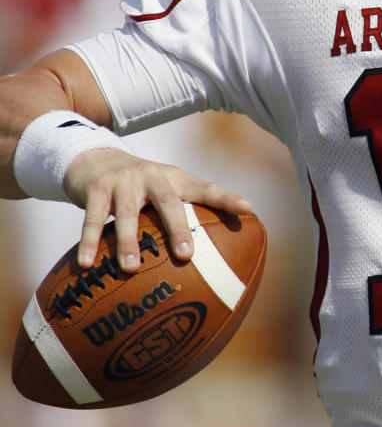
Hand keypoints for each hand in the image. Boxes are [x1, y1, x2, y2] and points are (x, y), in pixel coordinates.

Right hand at [63, 147, 251, 272]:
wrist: (94, 158)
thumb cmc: (139, 184)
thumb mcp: (163, 189)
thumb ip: (181, 213)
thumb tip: (207, 254)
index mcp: (175, 178)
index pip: (205, 188)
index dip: (227, 198)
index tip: (248, 209)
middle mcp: (153, 176)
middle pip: (169, 203)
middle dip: (178, 229)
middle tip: (186, 255)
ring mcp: (124, 181)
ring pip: (129, 214)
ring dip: (129, 242)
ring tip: (131, 268)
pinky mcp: (97, 189)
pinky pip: (93, 219)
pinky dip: (90, 242)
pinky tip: (87, 264)